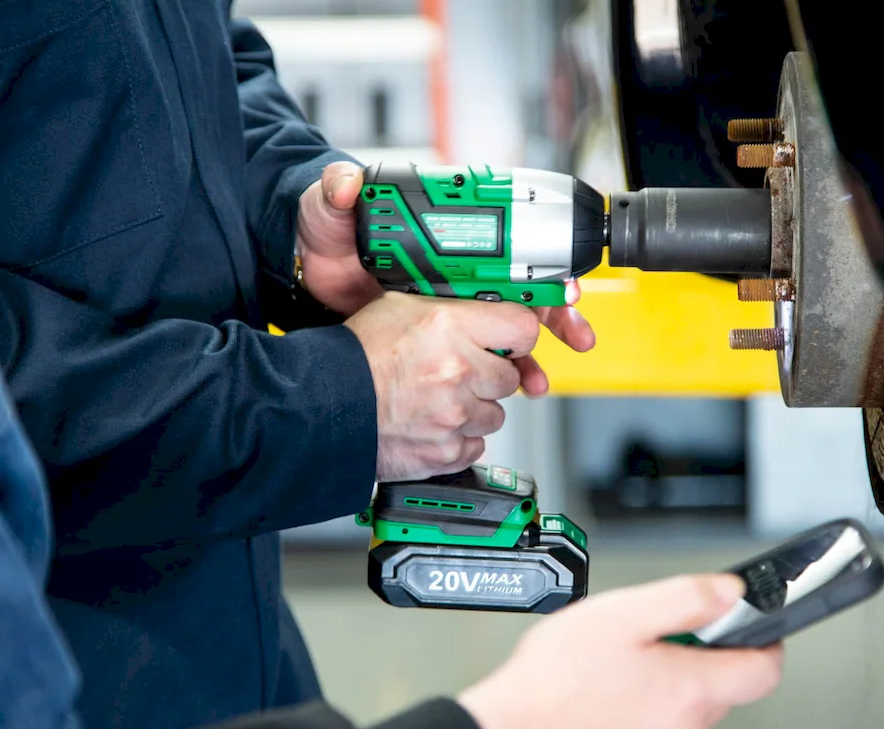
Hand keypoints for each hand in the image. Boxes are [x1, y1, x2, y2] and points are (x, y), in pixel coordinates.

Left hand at [297, 162, 596, 359]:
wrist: (305, 274)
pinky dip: (496, 377)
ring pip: (505, 334)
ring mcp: (447, 308)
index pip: (507, 250)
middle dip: (557, 319)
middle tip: (578, 338)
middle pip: (521, 295)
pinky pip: (476, 359)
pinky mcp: (434, 338)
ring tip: (539, 381)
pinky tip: (507, 393)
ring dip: (530, 358)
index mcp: (444, 239)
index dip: (542, 269)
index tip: (564, 288)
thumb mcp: (329, 207)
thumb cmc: (325, 235)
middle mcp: (454, 273)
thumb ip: (339, 188)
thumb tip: (348, 181)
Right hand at [343, 292, 539, 481]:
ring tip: (438, 400)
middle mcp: (457, 371)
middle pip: (511, 377)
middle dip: (489, 375)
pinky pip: (474, 445)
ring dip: (474, 409)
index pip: (523, 329)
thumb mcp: (399, 307)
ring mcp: (454, 416)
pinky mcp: (446, 451)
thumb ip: (451, 311)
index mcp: (449, 328)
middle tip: (458, 372)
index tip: (508, 341)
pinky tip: (432, 424)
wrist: (322, 407)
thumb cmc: (354, 358)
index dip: (516, 336)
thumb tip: (484, 314)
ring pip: (495, 415)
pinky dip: (458, 439)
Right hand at [457, 574, 783, 728]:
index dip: (765, 640)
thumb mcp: (623, 613)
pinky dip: (641, 706)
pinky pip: (655, 728)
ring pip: (685, 707)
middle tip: (654, 633)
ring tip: (617, 660)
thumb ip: (686, 598)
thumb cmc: (555, 678)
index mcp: (690, 690)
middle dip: (699, 653)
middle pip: (722, 686)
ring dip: (666, 680)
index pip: (765, 671)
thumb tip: (730, 592)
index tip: (749, 624)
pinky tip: (603, 689)